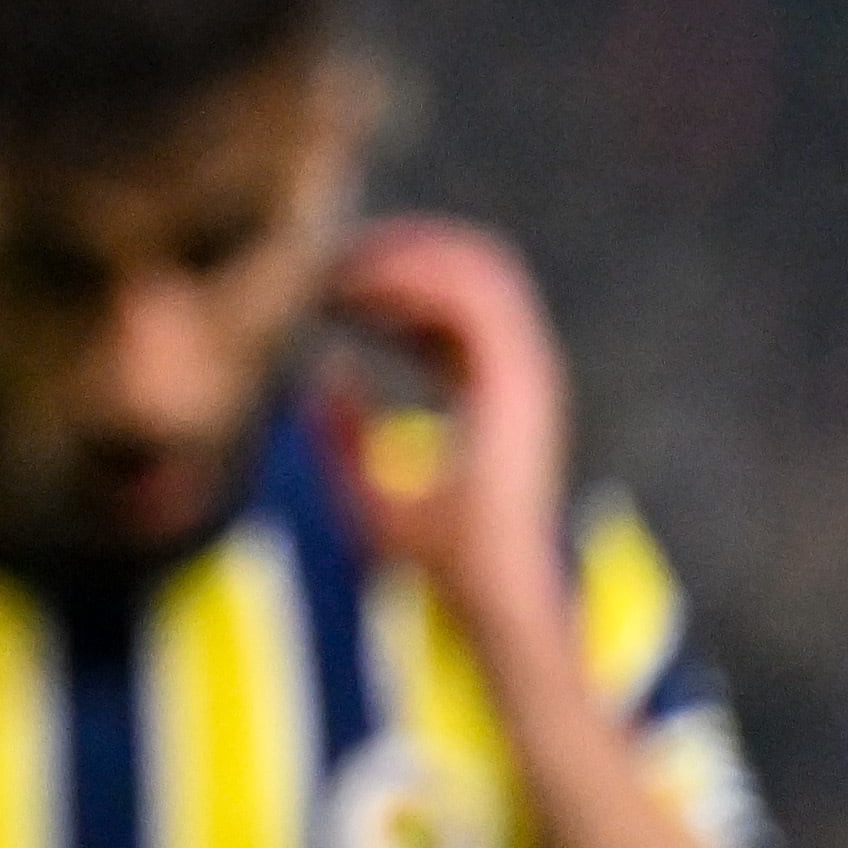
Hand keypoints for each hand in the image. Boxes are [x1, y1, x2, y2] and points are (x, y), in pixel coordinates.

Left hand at [321, 215, 574, 664]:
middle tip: (328, 252)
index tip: (328, 276)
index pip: (450, 303)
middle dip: (400, 248)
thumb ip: (343, 433)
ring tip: (339, 262)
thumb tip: (322, 375)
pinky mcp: (522, 384)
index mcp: (487, 392)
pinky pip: (481, 302)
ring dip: (408, 255)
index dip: (392, 276)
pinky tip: (360, 286)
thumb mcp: (365, 490)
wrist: (488, 599)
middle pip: (469, 271)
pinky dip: (422, 280)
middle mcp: (514, 373)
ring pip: (481, 271)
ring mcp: (525, 375)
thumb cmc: (436, 561)